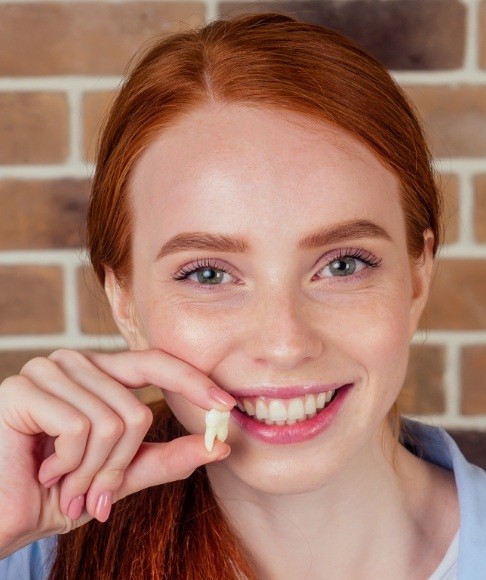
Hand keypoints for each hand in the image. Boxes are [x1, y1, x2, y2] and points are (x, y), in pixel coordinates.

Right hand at [0, 349, 233, 558]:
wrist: (4, 516)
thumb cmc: (58, 492)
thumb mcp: (121, 476)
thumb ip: (166, 458)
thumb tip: (219, 445)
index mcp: (99, 373)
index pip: (156, 363)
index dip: (193, 381)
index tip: (227, 405)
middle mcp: (75, 362)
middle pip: (135, 409)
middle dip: (118, 466)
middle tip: (93, 493)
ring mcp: (48, 371)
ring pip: (111, 422)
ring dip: (91, 472)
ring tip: (65, 484)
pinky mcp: (22, 389)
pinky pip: (79, 428)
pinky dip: (68, 465)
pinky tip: (43, 471)